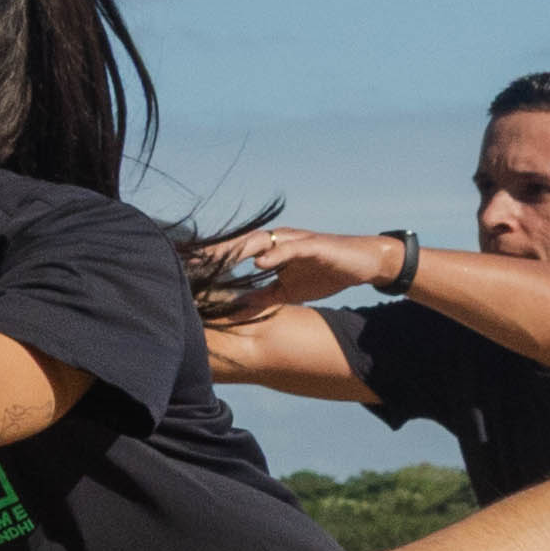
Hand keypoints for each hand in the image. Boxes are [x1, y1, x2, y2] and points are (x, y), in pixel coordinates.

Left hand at [187, 225, 400, 319]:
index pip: (234, 252)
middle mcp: (278, 240)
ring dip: (237, 250)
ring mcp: (295, 240)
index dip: (212, 259)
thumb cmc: (325, 273)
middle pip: (239, 243)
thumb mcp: (289, 292)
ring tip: (215, 259)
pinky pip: (290, 248)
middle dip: (215, 252)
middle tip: (189, 261)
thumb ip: (263, 298)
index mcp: (270, 250)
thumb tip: (236, 311)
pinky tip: (259, 262)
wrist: (363, 264)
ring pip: (260, 242)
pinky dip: (274, 254)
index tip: (186, 268)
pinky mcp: (314, 245)